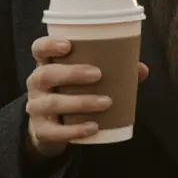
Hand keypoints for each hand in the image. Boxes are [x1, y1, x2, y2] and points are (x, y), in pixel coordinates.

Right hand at [24, 36, 148, 160]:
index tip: (68, 45)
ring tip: (106, 102)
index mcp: (46, 64)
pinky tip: (93, 127)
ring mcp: (36, 108)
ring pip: (52, 103)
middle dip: (72, 73)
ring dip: (81, 102)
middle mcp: (36, 84)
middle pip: (45, 75)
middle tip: (98, 74)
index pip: (38, 49)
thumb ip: (111, 71)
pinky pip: (55, 132)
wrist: (51, 129)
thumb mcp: (84, 79)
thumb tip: (141, 69)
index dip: (48, 45)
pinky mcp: (41, 131)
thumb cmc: (72, 93)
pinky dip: (75, 130)